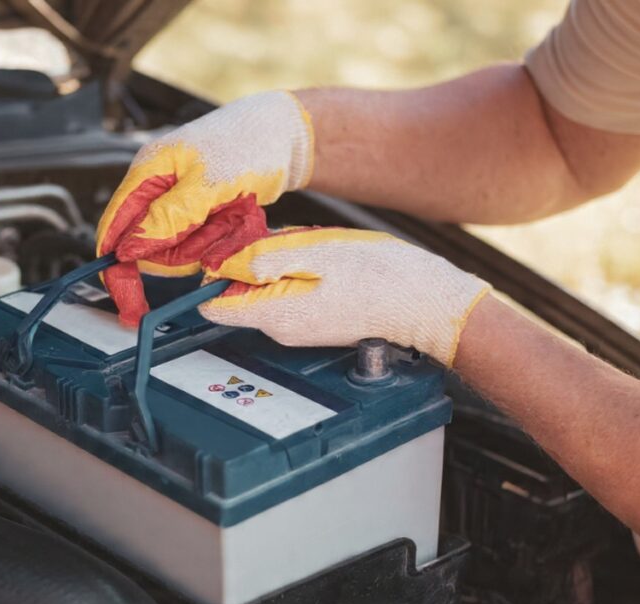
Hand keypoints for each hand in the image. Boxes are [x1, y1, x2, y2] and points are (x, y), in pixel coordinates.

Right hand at [96, 91, 313, 324]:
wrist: (284, 135)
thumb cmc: (249, 143)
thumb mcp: (209, 182)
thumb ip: (168, 216)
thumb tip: (130, 248)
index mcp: (147, 171)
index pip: (114, 228)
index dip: (117, 269)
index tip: (129, 304)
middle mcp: (156, 189)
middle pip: (149, 247)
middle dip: (183, 249)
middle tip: (218, 226)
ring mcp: (177, 203)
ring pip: (177, 250)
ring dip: (207, 242)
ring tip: (233, 213)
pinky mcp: (197, 214)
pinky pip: (199, 244)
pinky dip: (219, 237)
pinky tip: (236, 215)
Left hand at [198, 227, 490, 365]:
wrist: (427, 303)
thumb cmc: (381, 275)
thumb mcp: (318, 252)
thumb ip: (266, 259)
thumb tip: (225, 263)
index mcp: (275, 315)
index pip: (213, 304)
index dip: (213, 272)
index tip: (230, 246)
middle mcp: (280, 329)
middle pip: (239, 291)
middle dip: (251, 260)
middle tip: (286, 238)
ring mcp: (298, 329)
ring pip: (266, 287)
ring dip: (279, 262)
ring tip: (314, 248)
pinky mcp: (315, 321)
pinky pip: (289, 291)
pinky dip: (298, 270)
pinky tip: (326, 259)